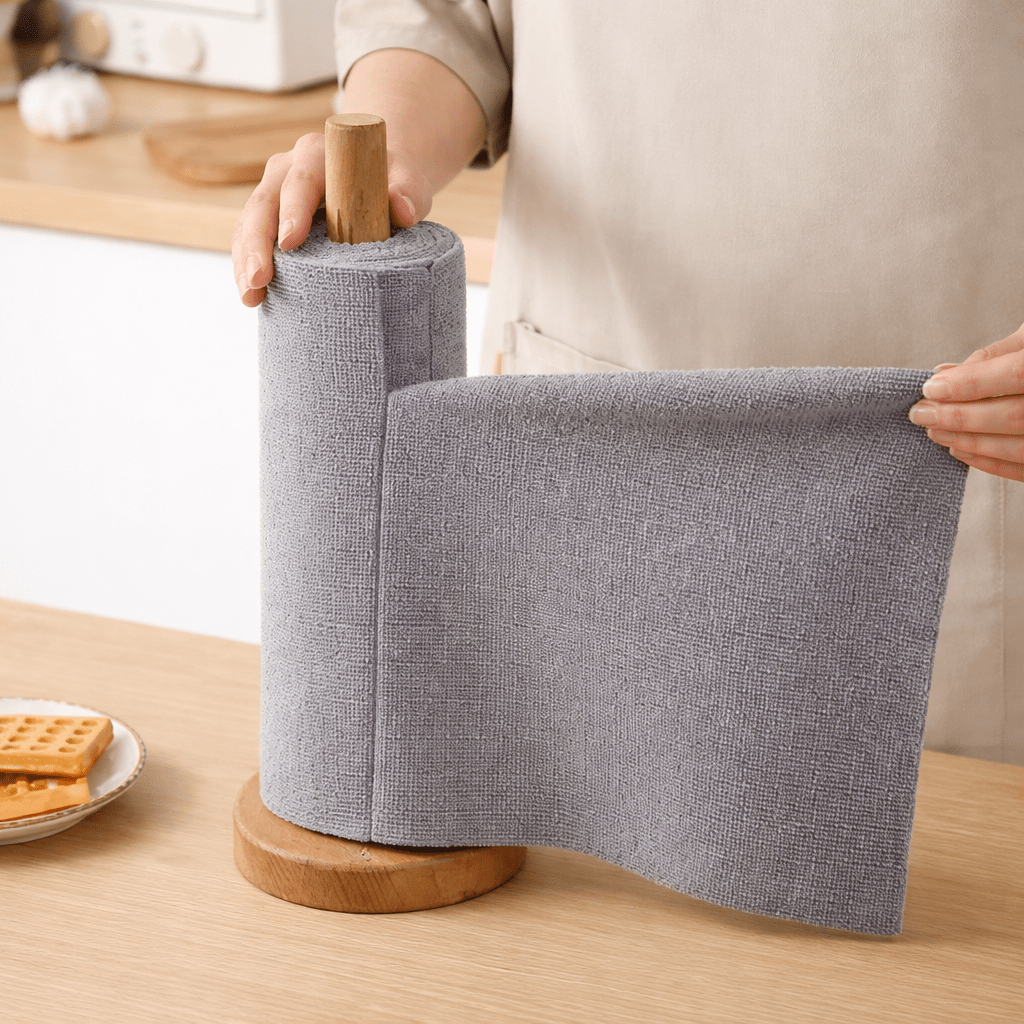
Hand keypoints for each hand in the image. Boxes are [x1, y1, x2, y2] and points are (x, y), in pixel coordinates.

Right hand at [230, 133, 431, 306]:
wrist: (376, 178)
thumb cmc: (391, 181)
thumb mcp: (406, 179)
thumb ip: (408, 190)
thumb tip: (403, 210)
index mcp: (317, 155)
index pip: (300, 180)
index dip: (292, 209)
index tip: (290, 241)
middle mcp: (287, 169)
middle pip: (263, 202)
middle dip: (257, 242)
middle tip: (258, 279)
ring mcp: (273, 192)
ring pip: (249, 223)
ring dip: (245, 260)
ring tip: (250, 297)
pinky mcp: (269, 217)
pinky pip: (248, 239)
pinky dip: (247, 266)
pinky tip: (252, 297)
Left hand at [909, 323, 1023, 481]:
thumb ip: (997, 355)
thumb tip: (946, 373)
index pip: (1017, 375)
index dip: (970, 383)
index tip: (930, 388)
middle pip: (1014, 415)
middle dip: (960, 417)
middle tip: (921, 413)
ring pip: (1019, 446)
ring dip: (970, 441)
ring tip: (935, 431)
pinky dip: (991, 462)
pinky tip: (961, 450)